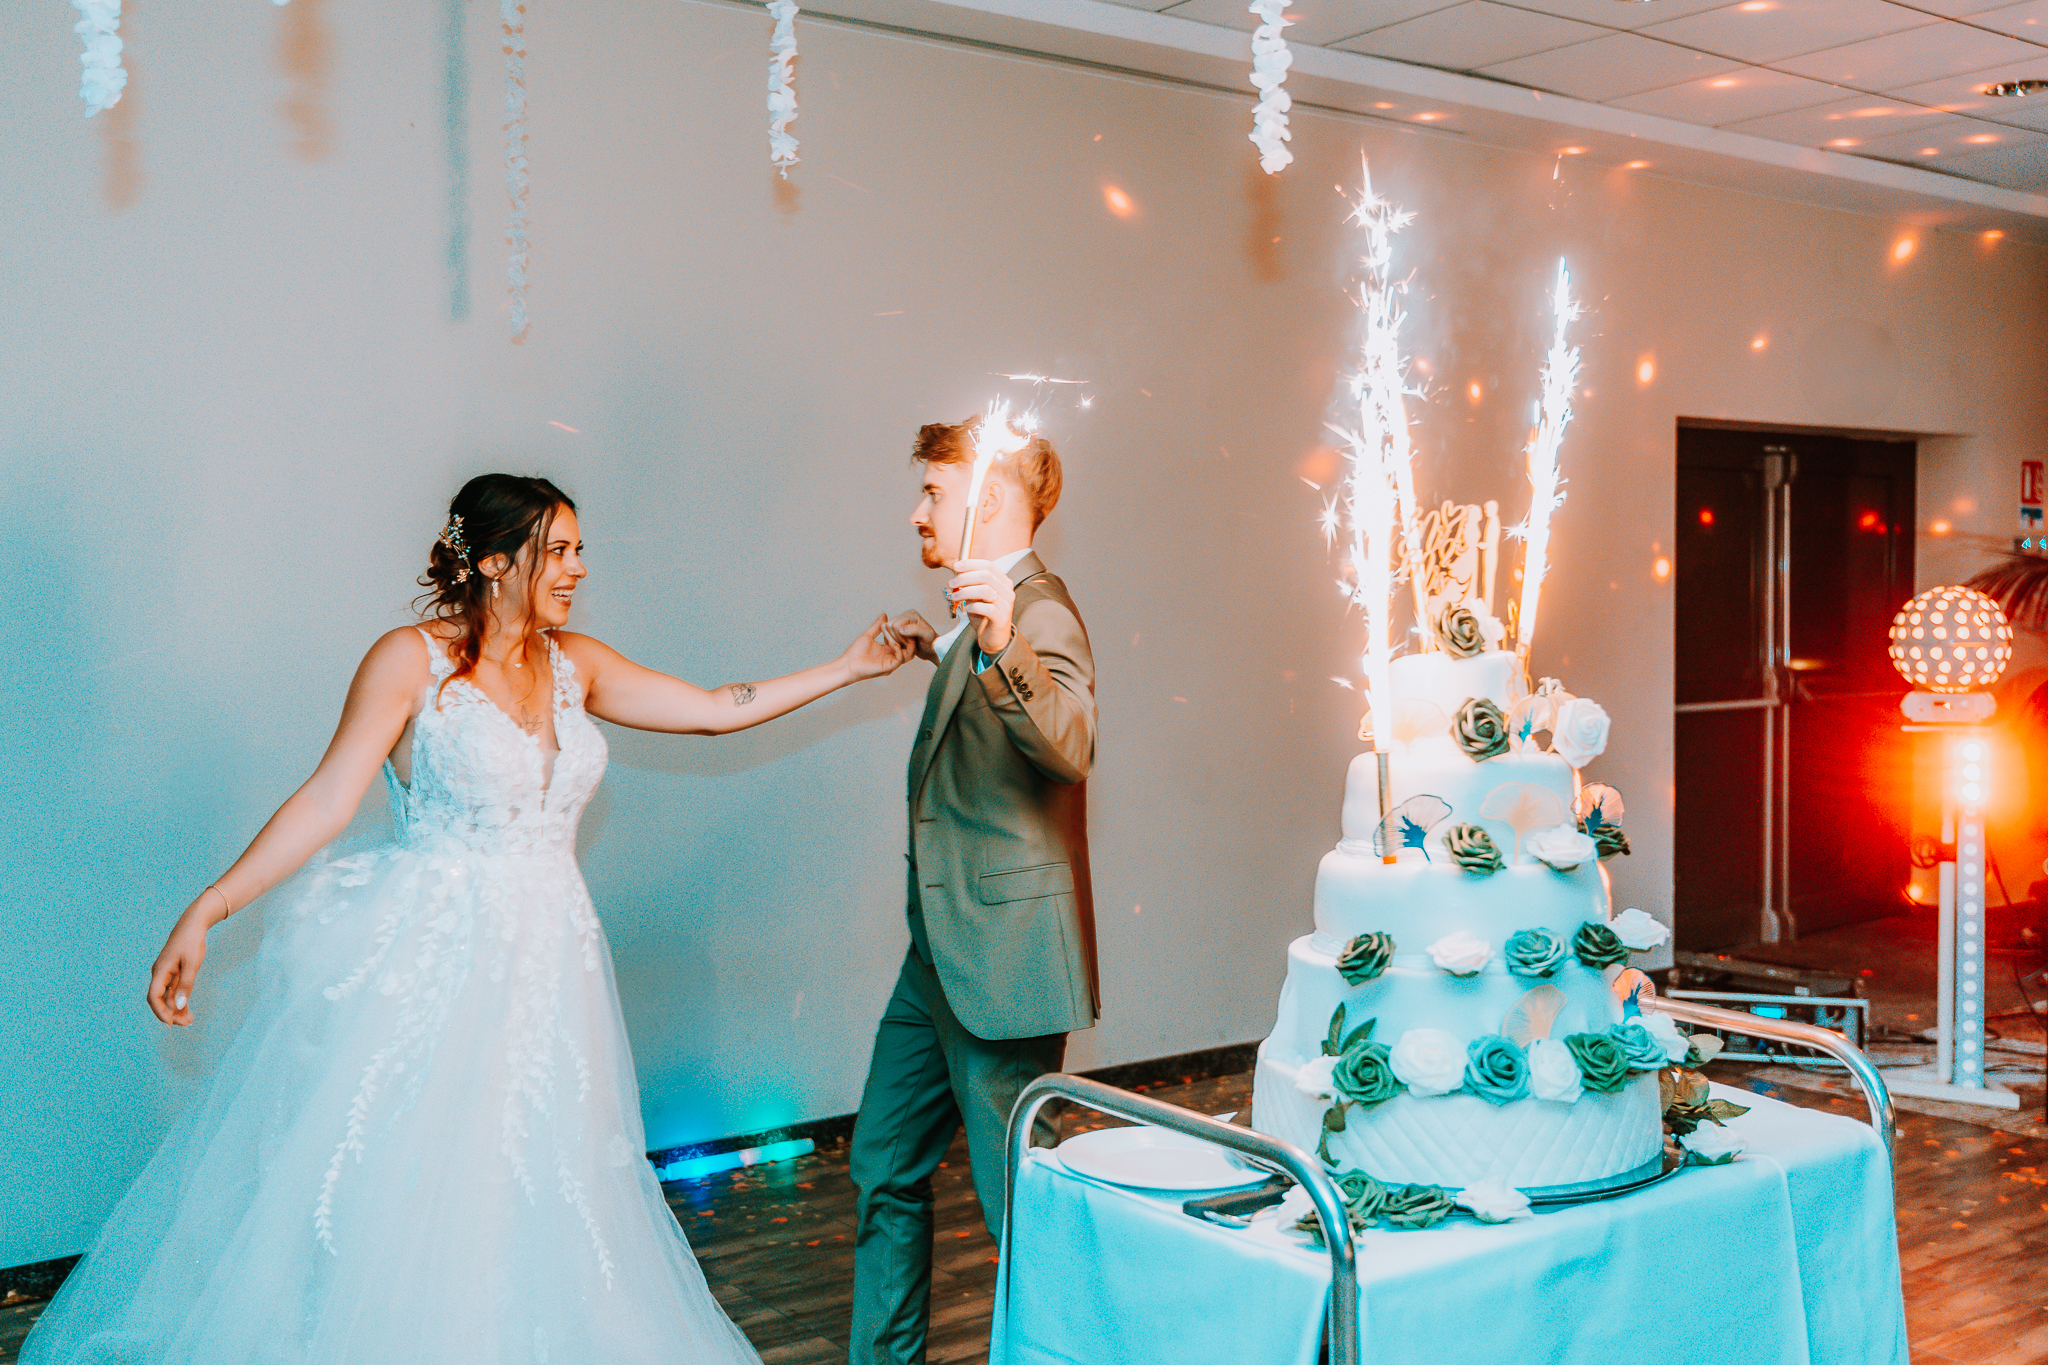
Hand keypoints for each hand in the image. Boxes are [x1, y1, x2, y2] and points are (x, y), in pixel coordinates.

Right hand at [148, 905, 213, 1026]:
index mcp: (160, 971)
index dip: (160, 1012)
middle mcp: (159, 974)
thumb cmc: (192, 941)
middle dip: (170, 1013)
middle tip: (186, 1024)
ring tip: (189, 1021)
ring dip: (176, 1009)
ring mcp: (166, 973)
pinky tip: (187, 1010)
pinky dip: (179, 1000)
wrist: (194, 923)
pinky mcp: (173, 972)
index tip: (170, 1024)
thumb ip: (185, 985)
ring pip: (167, 996)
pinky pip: (173, 990)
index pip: (154, 997)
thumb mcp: (192, 964)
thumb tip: (178, 1006)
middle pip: (160, 1000)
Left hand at [842, 613, 917, 681]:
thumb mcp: (868, 635)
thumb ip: (877, 626)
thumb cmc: (855, 653)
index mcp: (888, 651)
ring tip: (901, 635)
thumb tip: (884, 616)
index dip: (905, 634)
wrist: (847, 664)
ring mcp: (891, 663)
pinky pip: (900, 659)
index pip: (903, 643)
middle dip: (910, 638)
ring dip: (906, 643)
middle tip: (907, 629)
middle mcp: (891, 658)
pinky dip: (898, 649)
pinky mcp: (888, 668)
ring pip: (908, 655)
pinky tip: (892, 642)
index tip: (903, 624)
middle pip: (909, 649)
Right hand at [888, 610, 938, 663]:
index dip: (900, 637)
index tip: (911, 643)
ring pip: (885, 630)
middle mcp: (904, 616)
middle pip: (888, 626)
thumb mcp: (928, 636)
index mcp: (912, 615)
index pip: (895, 625)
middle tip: (908, 645)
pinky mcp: (895, 629)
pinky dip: (891, 642)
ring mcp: (899, 622)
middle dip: (897, 639)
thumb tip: (900, 629)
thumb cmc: (932, 643)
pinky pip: (885, 634)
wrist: (931, 649)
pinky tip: (901, 646)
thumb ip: (916, 630)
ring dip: (893, 641)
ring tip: (905, 646)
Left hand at [949, 560, 1014, 656]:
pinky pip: (987, 608)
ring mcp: (1006, 605)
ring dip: (966, 591)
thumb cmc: (984, 615)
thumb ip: (970, 584)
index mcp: (1003, 582)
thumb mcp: (976, 596)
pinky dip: (973, 607)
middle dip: (965, 577)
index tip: (956, 566)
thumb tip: (956, 573)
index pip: (988, 565)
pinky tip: (967, 609)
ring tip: (955, 597)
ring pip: (985, 590)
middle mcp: (1007, 591)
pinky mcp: (1001, 619)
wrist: (993, 638)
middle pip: (986, 575)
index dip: (970, 564)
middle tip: (951, 583)